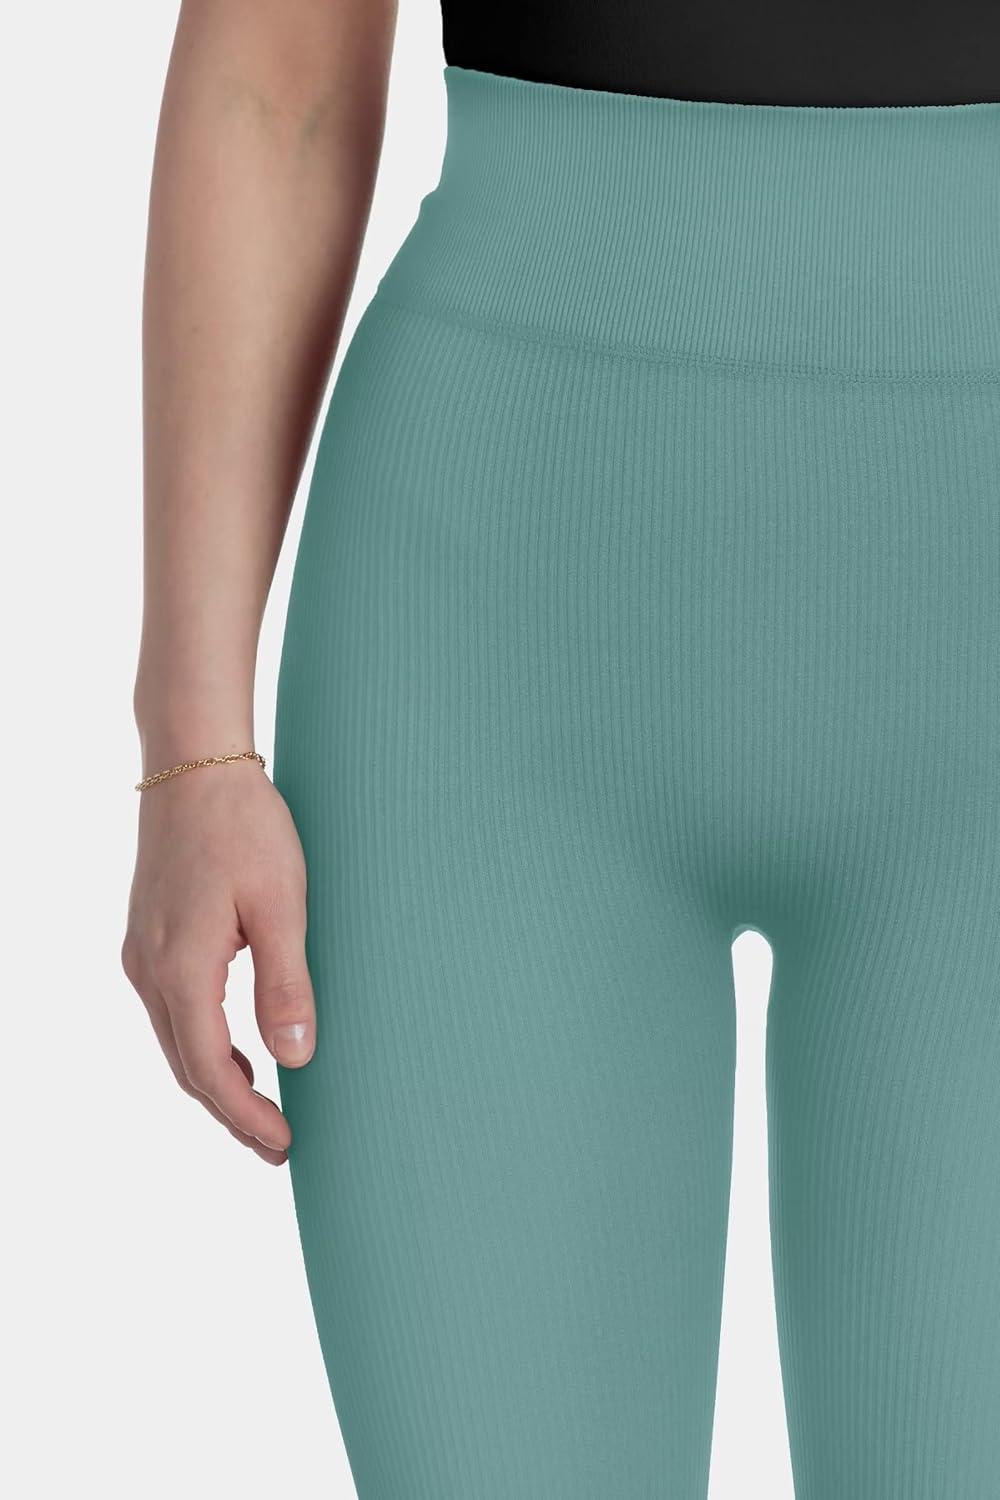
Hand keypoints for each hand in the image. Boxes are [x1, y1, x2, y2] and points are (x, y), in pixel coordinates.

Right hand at [122, 761, 315, 1163]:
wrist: (194, 763)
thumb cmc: (245, 825)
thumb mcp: (282, 903)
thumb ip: (286, 984)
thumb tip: (296, 1061)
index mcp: (182, 969)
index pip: (211, 1071)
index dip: (247, 1117)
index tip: (286, 1145)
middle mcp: (149, 970)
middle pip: (187, 1066)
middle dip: (233, 1113)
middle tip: (278, 1146)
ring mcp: (143, 953)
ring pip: (177, 1041)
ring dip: (218, 1080)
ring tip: (264, 1110)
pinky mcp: (150, 937)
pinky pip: (174, 1012)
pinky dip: (205, 1044)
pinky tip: (241, 1049)